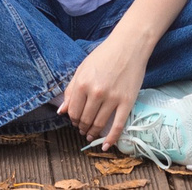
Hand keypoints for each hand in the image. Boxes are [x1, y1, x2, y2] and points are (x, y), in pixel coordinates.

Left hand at [60, 26, 148, 148]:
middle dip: (82, 127)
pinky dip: (111, 138)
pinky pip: (118, 126)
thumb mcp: (82, 69)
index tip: (75, 121)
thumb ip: (70, 90)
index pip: (73, 111)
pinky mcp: (127, 102)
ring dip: (93, 133)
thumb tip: (61, 111)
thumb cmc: (104, 55)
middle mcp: (96, 93)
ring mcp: (112, 98)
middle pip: (85, 120)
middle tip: (82, 129)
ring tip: (91, 134)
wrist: (129, 45)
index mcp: (82, 83)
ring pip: (99, 124)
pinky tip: (106, 145)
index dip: (72, 119)